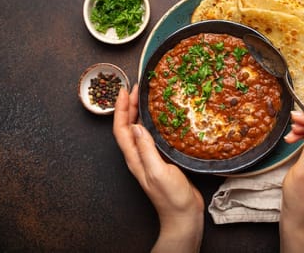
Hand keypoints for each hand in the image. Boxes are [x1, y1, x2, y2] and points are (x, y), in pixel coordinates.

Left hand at [113, 84, 203, 251]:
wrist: (183, 216)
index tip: (124, 91)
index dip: (120, 109)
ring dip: (140, 112)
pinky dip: (153, 123)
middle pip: (128, 126)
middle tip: (136, 88)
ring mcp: (149, 158)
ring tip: (146, 96)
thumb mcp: (158, 171)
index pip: (121, 129)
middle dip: (129, 105)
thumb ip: (147, 149)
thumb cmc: (171, 198)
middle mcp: (138, 156)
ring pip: (139, 130)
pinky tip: (162, 117)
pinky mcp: (161, 160)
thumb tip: (137, 127)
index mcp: (134, 158)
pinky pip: (152, 136)